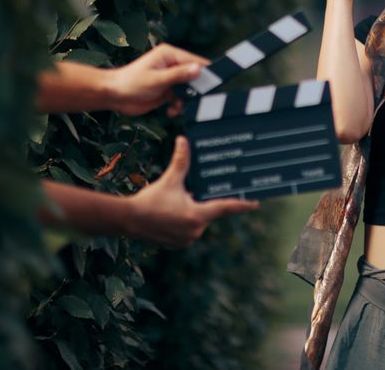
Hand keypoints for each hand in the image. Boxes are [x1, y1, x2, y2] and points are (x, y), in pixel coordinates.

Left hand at [108, 44, 209, 116]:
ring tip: (178, 107)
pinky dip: (178, 106)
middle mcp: (172, 65)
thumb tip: (199, 69)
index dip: (206, 73)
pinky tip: (171, 111)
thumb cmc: (130, 82)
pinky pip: (180, 98)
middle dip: (196, 90)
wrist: (113, 96)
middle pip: (194, 76)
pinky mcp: (166, 90)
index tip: (215, 85)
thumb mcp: (157, 79)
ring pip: (189, 90)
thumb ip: (179, 75)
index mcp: (170, 55)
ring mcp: (169, 78)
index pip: (195, 62)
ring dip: (186, 100)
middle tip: (195, 101)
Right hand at [127, 136, 258, 246]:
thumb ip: (180, 162)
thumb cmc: (150, 200)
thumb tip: (183, 141)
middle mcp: (195, 230)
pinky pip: (188, 230)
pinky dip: (185, 221)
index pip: (226, 208)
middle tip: (192, 194)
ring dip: (193, 212)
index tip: (256, 203)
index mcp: (197, 215)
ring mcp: (186, 239)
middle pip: (209, 213)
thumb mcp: (169, 180)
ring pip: (198, 222)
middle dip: (204, 202)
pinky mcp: (177, 244)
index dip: (242, 204)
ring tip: (176, 204)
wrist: (128, 220)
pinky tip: (173, 214)